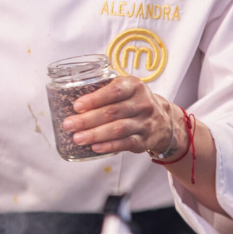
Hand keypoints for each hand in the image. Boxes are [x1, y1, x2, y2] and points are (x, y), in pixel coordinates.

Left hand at [60, 76, 175, 154]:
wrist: (164, 120)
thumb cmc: (135, 101)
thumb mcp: (127, 88)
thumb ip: (105, 90)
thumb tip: (71, 98)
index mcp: (135, 86)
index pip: (114, 91)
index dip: (95, 99)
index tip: (77, 106)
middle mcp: (143, 104)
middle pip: (112, 112)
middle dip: (87, 120)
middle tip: (69, 125)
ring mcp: (145, 123)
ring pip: (118, 129)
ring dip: (95, 134)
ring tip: (77, 138)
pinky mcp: (144, 140)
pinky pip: (125, 144)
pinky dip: (108, 146)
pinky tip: (94, 147)